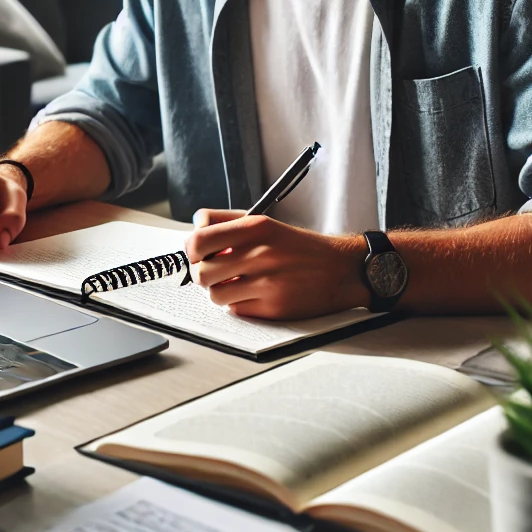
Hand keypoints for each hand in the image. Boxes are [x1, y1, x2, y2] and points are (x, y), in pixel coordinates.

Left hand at [184, 210, 367, 319]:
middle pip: (201, 272)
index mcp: (254, 228)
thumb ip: (225, 221)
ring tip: (234, 283)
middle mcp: (259, 254)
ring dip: (219, 291)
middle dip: (203, 273)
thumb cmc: (297, 246)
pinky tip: (253, 294)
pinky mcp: (273, 308)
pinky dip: (238, 304)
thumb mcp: (264, 222)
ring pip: (215, 294)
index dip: (191, 250)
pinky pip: (235, 310)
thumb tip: (194, 227)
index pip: (199, 240)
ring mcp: (266, 283)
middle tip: (213, 272)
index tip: (197, 253)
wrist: (340, 269)